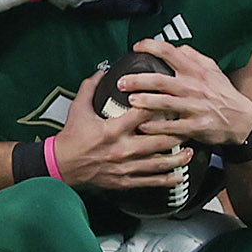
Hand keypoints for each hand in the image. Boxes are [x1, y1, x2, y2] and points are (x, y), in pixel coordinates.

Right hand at [51, 71, 195, 191]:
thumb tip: (102, 70)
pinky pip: (151, 182)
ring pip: (158, 163)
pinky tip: (179, 176)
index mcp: (112, 130)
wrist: (61, 166)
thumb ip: (90, 87)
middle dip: (177, 134)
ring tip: (191, 151)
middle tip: (190, 127)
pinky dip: (167, 179)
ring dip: (178, 158)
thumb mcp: (78, 108)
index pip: (142, 115)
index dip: (159, 106)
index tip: (172, 100)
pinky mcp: (125, 181)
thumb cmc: (71, 138)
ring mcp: (125, 167)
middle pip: (158, 141)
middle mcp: (122, 149)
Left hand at [122, 38, 251, 147]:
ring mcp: (195, 107)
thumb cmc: (224, 94)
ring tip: (130, 101)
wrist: (242, 120)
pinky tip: (143, 126)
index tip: (137, 47)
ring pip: (164, 103)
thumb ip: (194, 57)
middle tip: (122, 82)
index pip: (170, 52)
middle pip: (160, 80)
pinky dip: (156, 127)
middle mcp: (194, 87)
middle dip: (137, 80)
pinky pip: (172, 126)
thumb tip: (177, 47)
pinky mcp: (196, 126)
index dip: (150, 47)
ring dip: (144, 102)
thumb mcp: (213, 70)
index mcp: (196, 71)